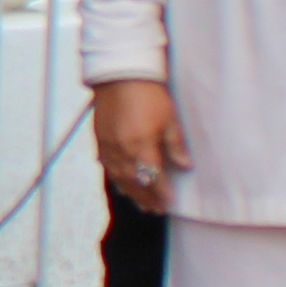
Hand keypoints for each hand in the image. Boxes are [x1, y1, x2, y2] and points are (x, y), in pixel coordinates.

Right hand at [90, 82, 187, 206]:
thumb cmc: (148, 95)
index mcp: (141, 146)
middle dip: (146, 198)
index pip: (153, 178)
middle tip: (156, 210)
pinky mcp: (100, 140)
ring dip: (131, 193)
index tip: (170, 202)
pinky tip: (121, 184)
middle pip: (135, 183)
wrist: (120, 76)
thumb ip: (175, 145)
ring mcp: (109, 147)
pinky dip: (115, 179)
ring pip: (119, 178)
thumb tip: (185, 166)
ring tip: (141, 204)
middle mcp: (122, 151)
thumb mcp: (169, 119)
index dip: (162, 192)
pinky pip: (107, 167)